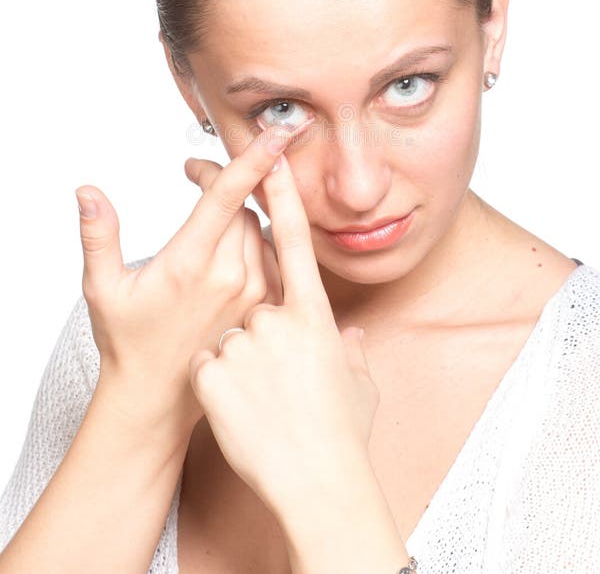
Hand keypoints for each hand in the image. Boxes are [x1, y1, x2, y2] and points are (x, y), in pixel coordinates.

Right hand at [75, 121, 309, 437]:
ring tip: (211, 214)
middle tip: (196, 177)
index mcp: (190, 264)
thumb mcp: (103, 288)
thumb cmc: (128, 339)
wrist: (160, 396)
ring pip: (260, 228)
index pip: (228, 198)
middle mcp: (230, 276)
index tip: (277, 132)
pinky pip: (272, 254)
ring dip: (241, 210)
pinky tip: (232, 244)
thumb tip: (87, 193)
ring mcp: (254, 293)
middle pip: (244, 206)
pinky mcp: (266, 305)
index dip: (252, 160)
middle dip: (225, 182)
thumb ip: (98, 237)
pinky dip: (256, 238)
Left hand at [187, 151, 380, 518]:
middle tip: (276, 378)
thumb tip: (347, 337)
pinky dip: (219, 388)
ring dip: (240, 368)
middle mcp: (278, 318)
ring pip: (228, 339)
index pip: (294, 240)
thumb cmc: (343, 436)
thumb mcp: (357, 385)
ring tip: (263, 407)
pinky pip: (209, 368)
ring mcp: (245, 342)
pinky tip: (242, 414)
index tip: (270, 155)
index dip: (280, 195)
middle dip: (255, 329)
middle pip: (252, 301)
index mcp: (315, 315)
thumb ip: (348, 351)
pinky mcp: (214, 370)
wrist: (316, 485)